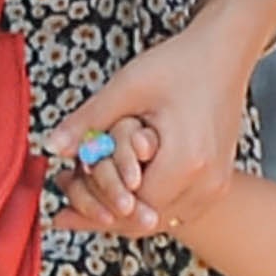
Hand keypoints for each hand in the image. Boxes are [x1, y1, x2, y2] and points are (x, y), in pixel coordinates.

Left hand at [55, 4, 265, 241]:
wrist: (224, 54)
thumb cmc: (179, 64)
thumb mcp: (127, 87)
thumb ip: (89, 121)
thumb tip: (51, 148)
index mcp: (186, 162)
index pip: (129, 208)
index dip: (91, 204)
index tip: (62, 196)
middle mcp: (207, 184)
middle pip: (142, 221)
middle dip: (101, 212)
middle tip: (64, 201)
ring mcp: (216, 187)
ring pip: (158, 220)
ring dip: (122, 211)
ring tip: (86, 191)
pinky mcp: (217, 183)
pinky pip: (174, 210)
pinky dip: (144, 205)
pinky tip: (119, 189)